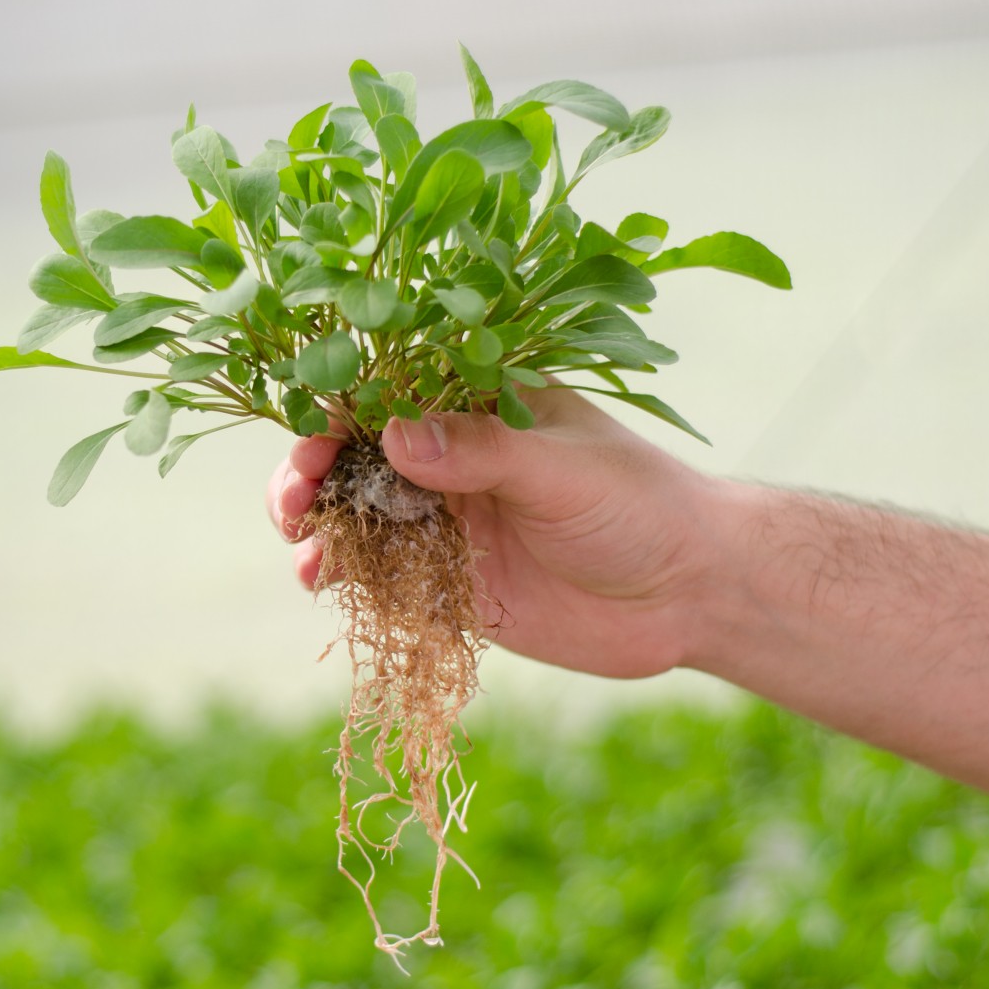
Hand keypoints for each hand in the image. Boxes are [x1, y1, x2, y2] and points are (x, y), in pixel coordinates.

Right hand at [265, 389, 736, 678]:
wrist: (691, 595)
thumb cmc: (639, 504)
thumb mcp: (560, 467)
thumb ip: (480, 450)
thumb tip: (393, 432)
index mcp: (475, 407)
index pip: (386, 394)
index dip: (336, 409)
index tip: (316, 436)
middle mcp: (449, 461)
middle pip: (352, 456)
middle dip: (310, 472)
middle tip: (296, 501)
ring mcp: (444, 523)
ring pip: (354, 516)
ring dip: (316, 525)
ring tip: (303, 544)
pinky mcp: (447, 587)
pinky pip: (378, 577)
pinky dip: (342, 577)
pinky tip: (322, 582)